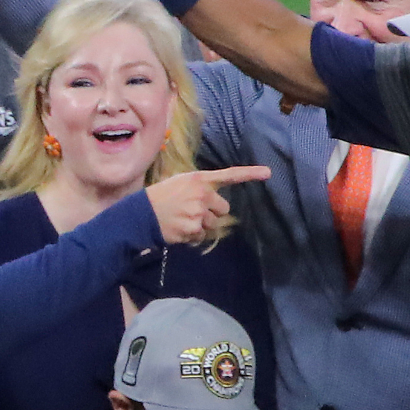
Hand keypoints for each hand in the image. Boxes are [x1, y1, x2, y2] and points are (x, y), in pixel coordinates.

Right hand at [145, 166, 270, 243]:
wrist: (141, 213)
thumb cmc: (162, 196)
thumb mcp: (181, 182)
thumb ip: (201, 187)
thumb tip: (217, 204)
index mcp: (200, 179)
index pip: (229, 175)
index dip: (250, 174)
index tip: (268, 173)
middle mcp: (202, 194)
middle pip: (224, 209)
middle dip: (212, 212)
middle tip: (192, 210)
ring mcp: (198, 213)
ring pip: (213, 224)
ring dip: (201, 225)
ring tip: (182, 219)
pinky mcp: (192, 229)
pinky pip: (202, 236)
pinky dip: (193, 235)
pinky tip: (179, 228)